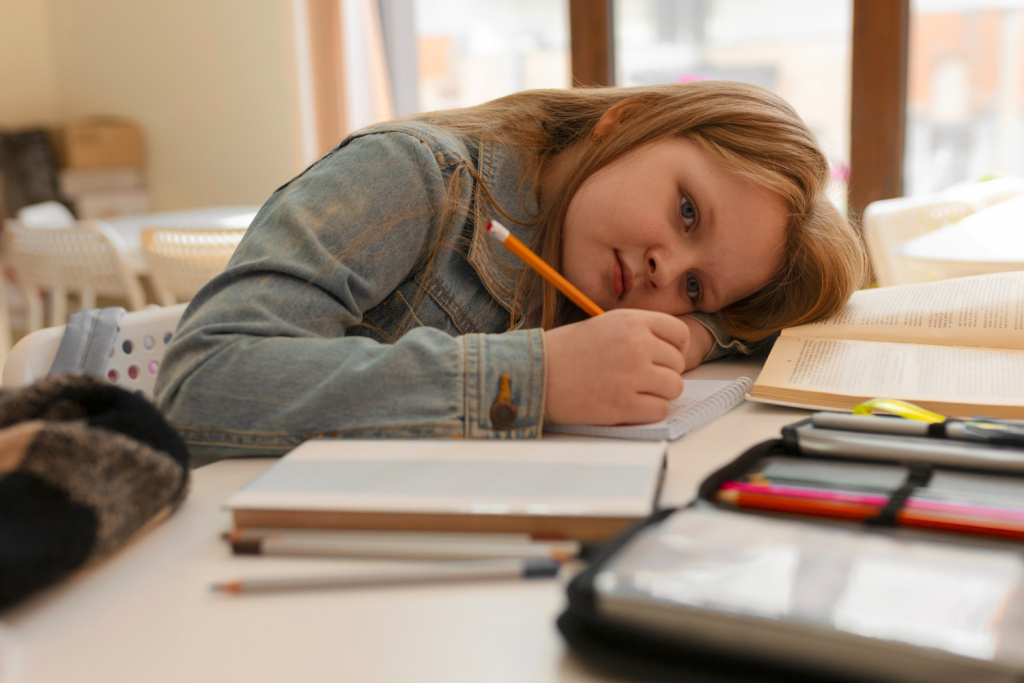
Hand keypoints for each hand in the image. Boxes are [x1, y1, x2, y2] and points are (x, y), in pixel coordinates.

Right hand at [544, 309, 691, 425]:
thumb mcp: (605, 325)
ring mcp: (632, 375)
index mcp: (632, 321)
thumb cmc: (566, 352)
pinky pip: (660, 410)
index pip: (679, 334)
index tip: (661, 358)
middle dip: (662, 373)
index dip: (673, 349)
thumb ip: (638, 332)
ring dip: (658, 393)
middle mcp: (636, 344)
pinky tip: (627, 405)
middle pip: (678, 363)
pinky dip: (648, 411)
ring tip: (632, 392)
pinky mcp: (624, 404)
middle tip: (637, 378)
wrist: (533, 374)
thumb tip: (672, 352)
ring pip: (674, 387)